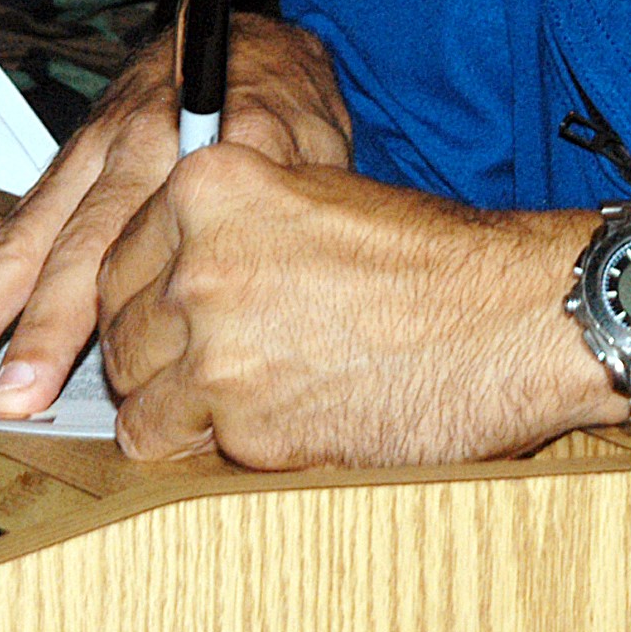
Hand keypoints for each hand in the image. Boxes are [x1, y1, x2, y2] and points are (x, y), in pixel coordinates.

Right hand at [0, 9, 351, 411]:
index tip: (82, 369)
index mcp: (185, 141)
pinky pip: (6, 230)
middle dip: (25, 324)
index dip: (95, 308)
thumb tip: (272, 257)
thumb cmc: (279, 100)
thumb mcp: (307, 138)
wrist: (239, 36)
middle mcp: (122, 148)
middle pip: (66, 244)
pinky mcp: (60, 172)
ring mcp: (83, 159)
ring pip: (22, 236)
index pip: (134, 233)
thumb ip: (285, 196)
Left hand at [95, 149, 604, 467]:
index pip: (120, 250)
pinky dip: (209, 446)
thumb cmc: (435, 260)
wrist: (510, 319)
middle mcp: (199, 259)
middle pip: (120, 324)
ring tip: (234, 398)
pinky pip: (177, 446)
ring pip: (137, 395)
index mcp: (213, 185)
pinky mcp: (242, 424)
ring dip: (174, 404)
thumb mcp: (315, 195)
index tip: (165, 307)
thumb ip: (231, 225)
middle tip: (201, 361)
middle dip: (154, 349)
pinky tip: (262, 424)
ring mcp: (214, 346)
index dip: (145, 288)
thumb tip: (173, 269)